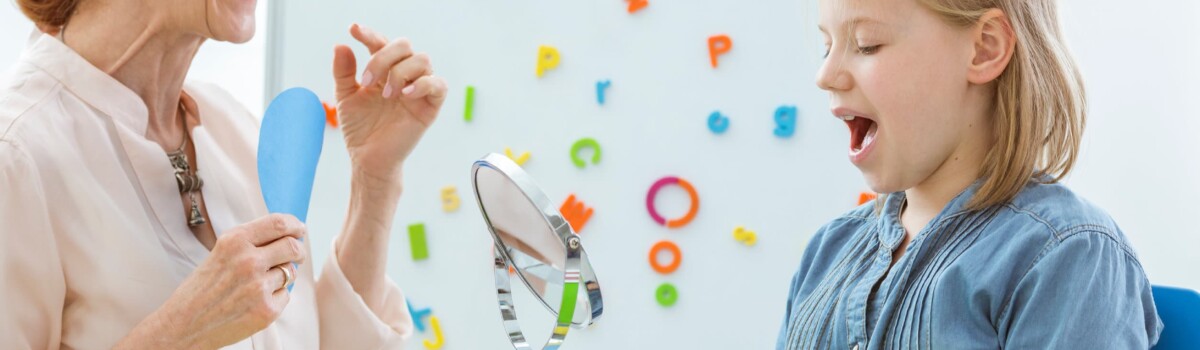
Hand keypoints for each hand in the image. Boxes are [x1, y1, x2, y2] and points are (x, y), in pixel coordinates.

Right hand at [117, 214, 306, 348]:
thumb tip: (287, 235)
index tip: (300, 230)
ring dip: (283, 276)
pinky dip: (276, 297)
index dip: (295, 225)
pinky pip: (285, 295)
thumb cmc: (201, 289)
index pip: (279, 223)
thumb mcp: (220, 254)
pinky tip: (254, 302)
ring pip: (290, 272)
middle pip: (293, 246)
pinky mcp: (267, 310)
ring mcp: (259, 286)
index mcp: (235, 241)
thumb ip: (250, 243)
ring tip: (260, 285)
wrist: (183, 326)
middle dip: (298, 250)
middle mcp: (249, 261)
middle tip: (296, 255)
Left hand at [332, 24, 447, 183]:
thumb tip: (341, 45)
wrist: (368, 159)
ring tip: (385, 94)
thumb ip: (343, 72)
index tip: (353, 30)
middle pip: (404, 46)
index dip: (369, 34)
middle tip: (366, 81)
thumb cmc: (360, 129)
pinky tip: (404, 95)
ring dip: (400, 72)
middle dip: (383, 57)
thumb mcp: (346, 97)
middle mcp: (403, 76)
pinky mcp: (430, 107)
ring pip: (422, 60)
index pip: (381, 43)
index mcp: (384, 70)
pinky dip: (423, 84)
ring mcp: (418, 90)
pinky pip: (438, 85)